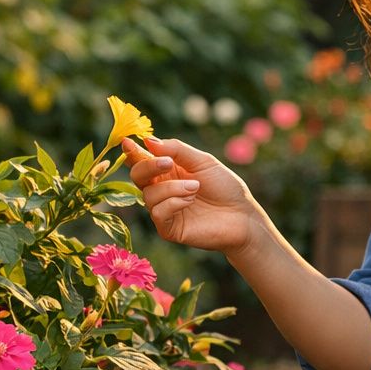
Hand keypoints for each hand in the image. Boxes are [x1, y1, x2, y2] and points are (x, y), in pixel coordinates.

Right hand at [123, 136, 262, 255]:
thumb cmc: (225, 187)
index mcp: (168, 171)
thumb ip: (176, 150)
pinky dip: (173, 203)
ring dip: (172, 188)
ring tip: (195, 188)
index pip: (143, 160)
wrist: (243, 215)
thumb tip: (148, 141)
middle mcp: (162, 190)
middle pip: (137, 176)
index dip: (132, 152)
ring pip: (148, 194)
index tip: (127, 142)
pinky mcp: (168, 229)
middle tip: (167, 163)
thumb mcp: (202, 161)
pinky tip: (190, 201)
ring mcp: (164, 210)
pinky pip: (157, 212)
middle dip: (148, 166)